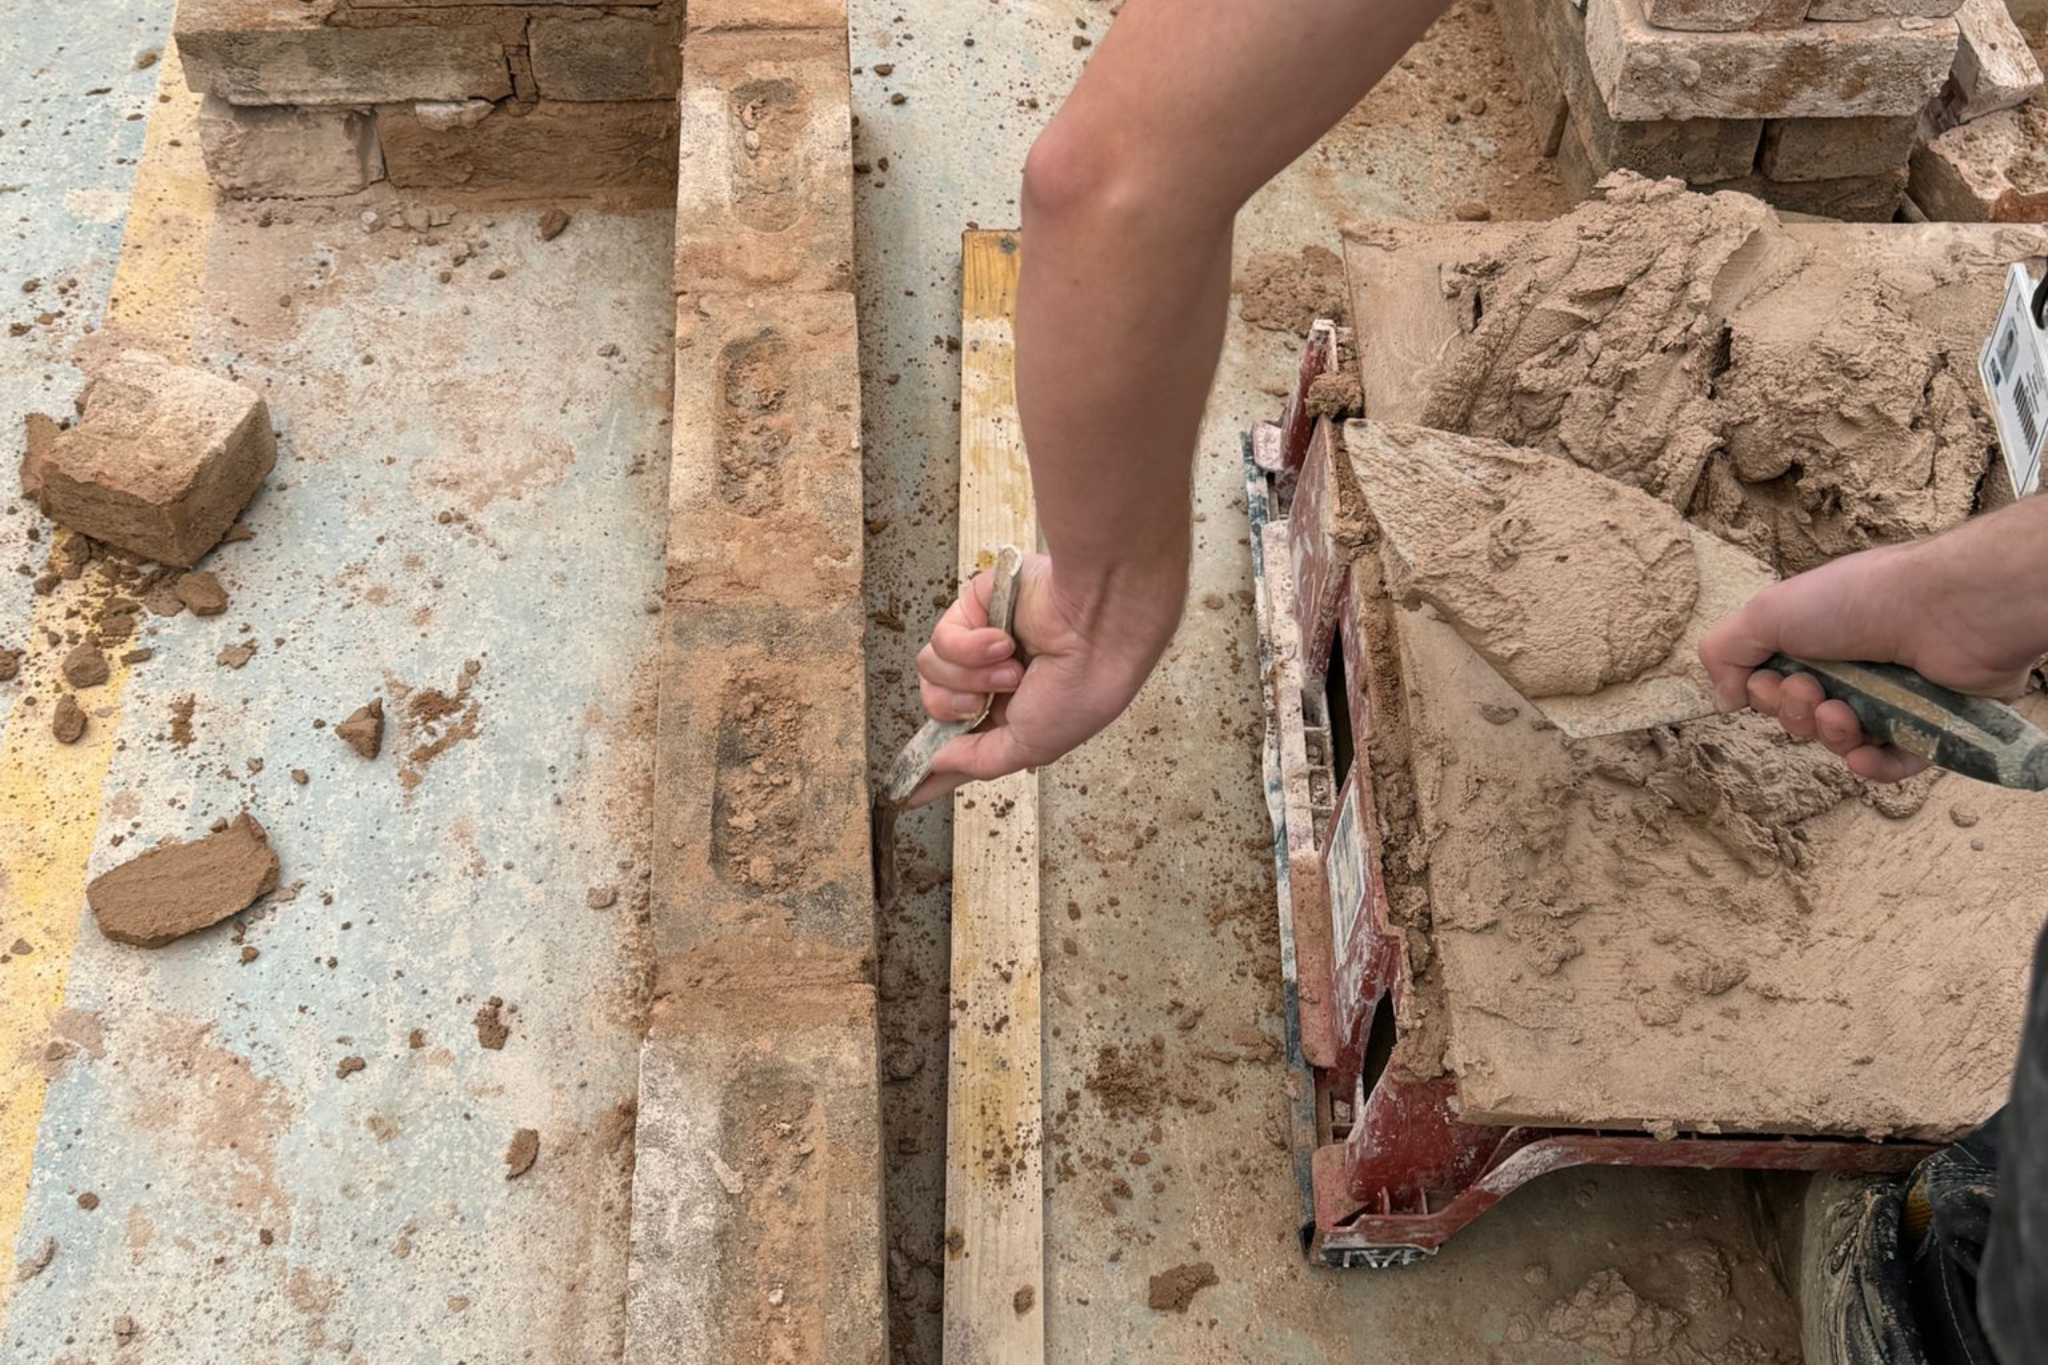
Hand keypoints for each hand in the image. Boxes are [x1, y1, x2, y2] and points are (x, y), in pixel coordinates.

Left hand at [909, 552, 1181, 806]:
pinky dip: (970, 647)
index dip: (934, 768)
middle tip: (990, 698)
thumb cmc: (1079, 690)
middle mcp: (992, 680)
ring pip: (931, 672)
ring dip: (971, 675)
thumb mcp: (1032, 745)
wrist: (1094, 629)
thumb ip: (981, 759)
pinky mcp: (972, 609)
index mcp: (1011, 716)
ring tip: (1010, 667)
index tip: (907, 794)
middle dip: (957, 707)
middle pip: (936, 706)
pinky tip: (1003, 641)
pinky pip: (941, 640)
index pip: (961, 745)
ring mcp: (979, 643)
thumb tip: (938, 762)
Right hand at [1698, 534, 2037, 782]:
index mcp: (1815, 635)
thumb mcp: (1767, 611)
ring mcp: (1892, 695)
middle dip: (1796, 713)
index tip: (1773, 678)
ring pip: (1843, 740)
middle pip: (1803, 715)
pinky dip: (1872, 764)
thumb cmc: (1859, 601)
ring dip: (1832, 734)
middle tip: (1814, 693)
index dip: (1764, 692)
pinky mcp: (1931, 723)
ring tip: (1846, 715)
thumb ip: (1724, 651)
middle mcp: (1851, 664)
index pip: (1773, 683)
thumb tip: (1724, 702)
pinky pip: (1892, 761)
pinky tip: (1863, 755)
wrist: (1950, 608)